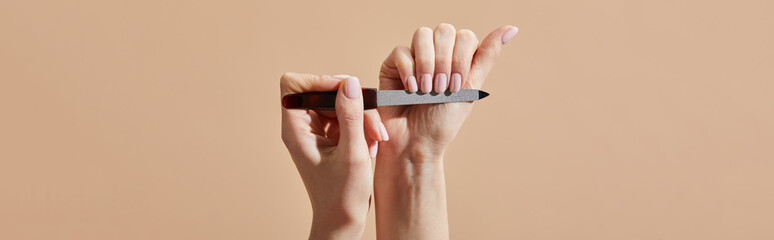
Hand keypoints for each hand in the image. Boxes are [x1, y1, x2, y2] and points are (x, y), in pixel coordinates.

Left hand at [280, 73, 388, 238]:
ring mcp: (318, 132)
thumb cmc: (342, 196)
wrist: (343, 222)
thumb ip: (351, 116)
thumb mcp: (352, 154)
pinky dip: (363, 127)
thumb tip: (349, 82)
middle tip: (372, 124)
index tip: (344, 93)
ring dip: (362, 117)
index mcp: (296, 130)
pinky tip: (371, 145)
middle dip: (352, 103)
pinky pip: (348, 118)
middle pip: (324, 91)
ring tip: (375, 139)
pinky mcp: (332, 138)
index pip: (294, 84)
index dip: (318, 81)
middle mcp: (303, 128)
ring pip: (340, 103)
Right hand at [378, 24, 518, 161]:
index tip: (456, 87)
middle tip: (440, 89)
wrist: (415, 143)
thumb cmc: (443, 121)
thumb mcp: (470, 88)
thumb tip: (511, 28)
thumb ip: (487, 56)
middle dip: (444, 62)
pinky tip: (411, 90)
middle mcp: (436, 54)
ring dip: (427, 64)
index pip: (464, 36)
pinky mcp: (392, 65)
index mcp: (457, 58)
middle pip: (444, 31)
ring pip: (422, 35)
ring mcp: (413, 57)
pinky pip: (400, 51)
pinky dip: (408, 70)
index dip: (461, 58)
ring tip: (426, 90)